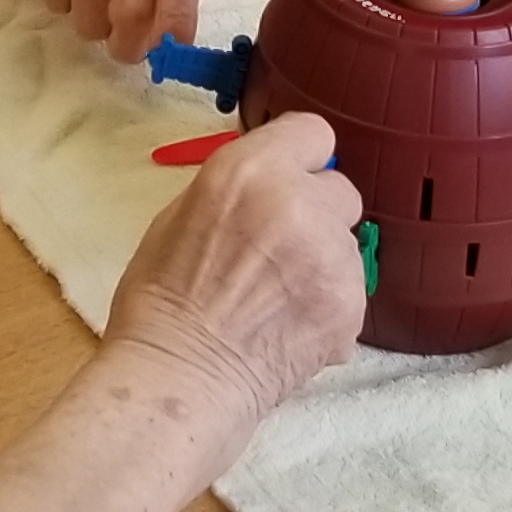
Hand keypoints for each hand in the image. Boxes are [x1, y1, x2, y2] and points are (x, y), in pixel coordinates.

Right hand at [102, 114, 365, 418]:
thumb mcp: (180, 216)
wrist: (178, 378)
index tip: (289, 182)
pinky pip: (351, 291)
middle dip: (316, 216)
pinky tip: (289, 329)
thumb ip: (237, 190)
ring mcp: (331, 255)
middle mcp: (298, 202)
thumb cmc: (159, 301)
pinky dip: (328, 307)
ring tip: (277, 301)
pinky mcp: (351, 303)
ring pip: (347, 245)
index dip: (301, 160)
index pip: (313, 133)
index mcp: (247, 170)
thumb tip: (269, 187)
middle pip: (340, 190)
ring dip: (322, 264)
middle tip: (278, 253)